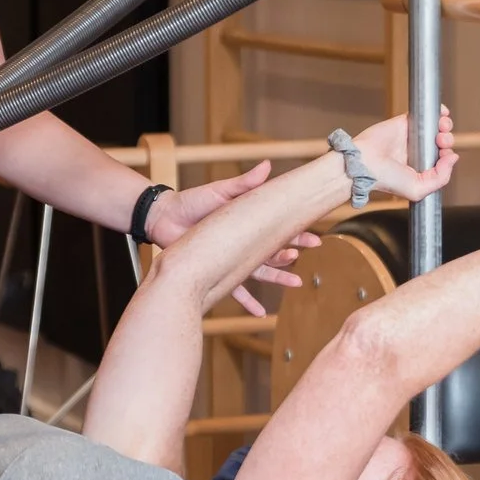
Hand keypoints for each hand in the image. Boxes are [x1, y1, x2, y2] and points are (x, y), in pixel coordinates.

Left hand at [145, 165, 321, 316]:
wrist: (165, 218)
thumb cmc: (193, 202)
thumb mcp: (221, 190)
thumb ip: (245, 182)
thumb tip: (267, 166)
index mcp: (248, 221)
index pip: (278, 228)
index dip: (297, 233)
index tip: (314, 237)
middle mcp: (243, 241)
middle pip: (273, 250)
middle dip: (292, 253)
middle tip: (306, 254)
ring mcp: (232, 258)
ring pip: (261, 271)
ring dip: (278, 277)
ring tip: (296, 283)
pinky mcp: (218, 271)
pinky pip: (235, 290)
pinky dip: (248, 301)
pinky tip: (261, 313)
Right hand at [347, 106, 458, 201]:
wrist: (366, 163)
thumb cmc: (386, 179)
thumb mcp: (418, 189)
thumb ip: (441, 178)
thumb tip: (454, 158)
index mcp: (422, 168)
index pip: (443, 159)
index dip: (448, 155)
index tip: (444, 155)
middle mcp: (419, 152)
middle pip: (443, 142)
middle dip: (447, 139)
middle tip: (440, 141)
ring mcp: (413, 136)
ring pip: (437, 127)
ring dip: (445, 125)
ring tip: (441, 127)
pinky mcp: (405, 122)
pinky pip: (426, 114)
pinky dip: (438, 111)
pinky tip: (442, 113)